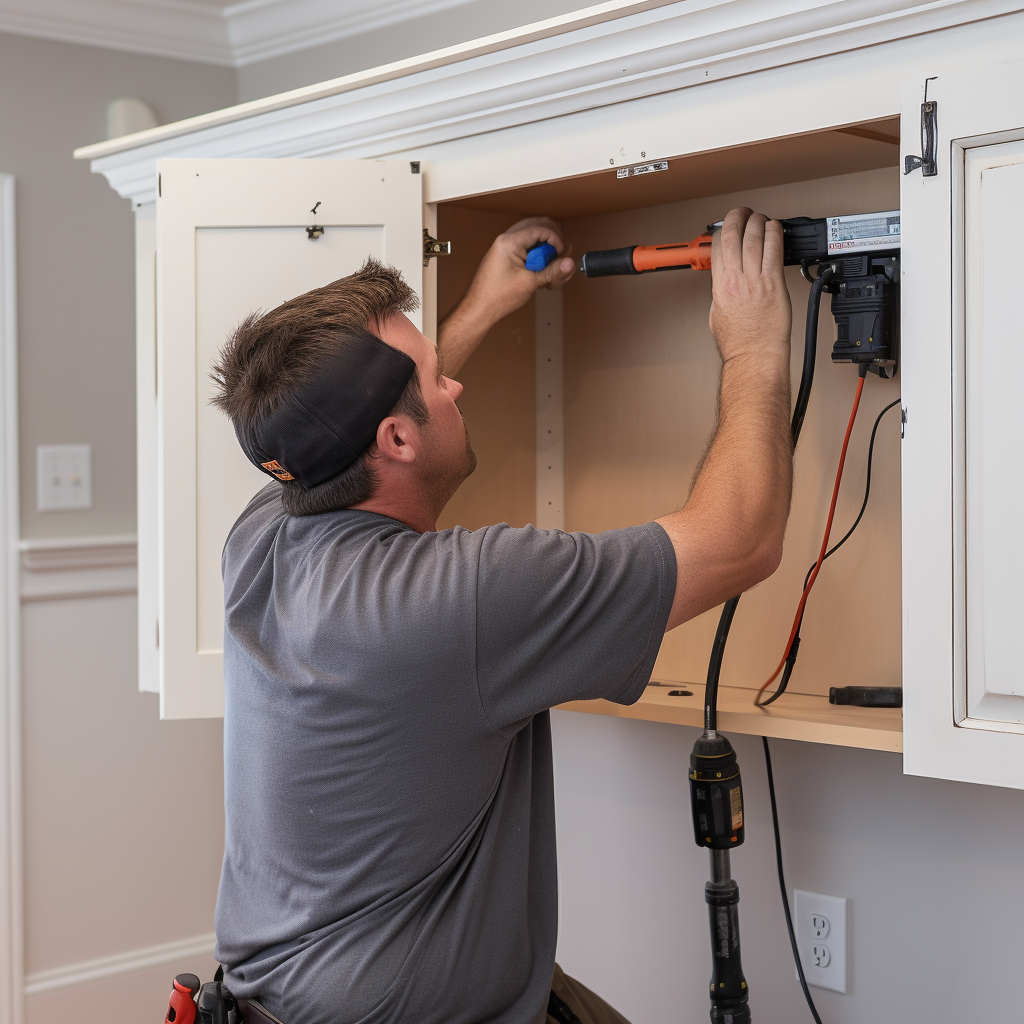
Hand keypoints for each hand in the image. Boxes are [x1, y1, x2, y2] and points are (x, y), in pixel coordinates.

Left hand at [459, 216, 575, 327]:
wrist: (480, 308)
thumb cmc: (496, 297)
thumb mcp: (530, 283)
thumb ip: (552, 271)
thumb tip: (568, 264)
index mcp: (509, 242)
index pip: (539, 229)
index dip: (555, 239)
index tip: (561, 253)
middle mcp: (505, 240)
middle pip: (536, 226)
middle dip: (551, 239)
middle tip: (559, 254)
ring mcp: (504, 247)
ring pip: (531, 235)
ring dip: (544, 246)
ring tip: (550, 263)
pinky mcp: (505, 255)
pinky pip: (525, 246)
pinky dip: (535, 253)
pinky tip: (540, 268)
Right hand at [709, 208, 790, 367]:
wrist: (754, 355)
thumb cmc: (738, 342)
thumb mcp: (718, 314)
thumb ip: (721, 292)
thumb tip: (725, 282)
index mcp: (720, 287)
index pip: (716, 248)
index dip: (720, 232)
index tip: (726, 228)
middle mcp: (735, 280)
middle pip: (732, 236)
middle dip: (736, 218)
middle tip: (742, 212)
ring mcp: (755, 280)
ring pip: (753, 238)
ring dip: (756, 221)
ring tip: (759, 217)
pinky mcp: (774, 283)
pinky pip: (774, 250)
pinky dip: (774, 234)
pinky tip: (775, 228)